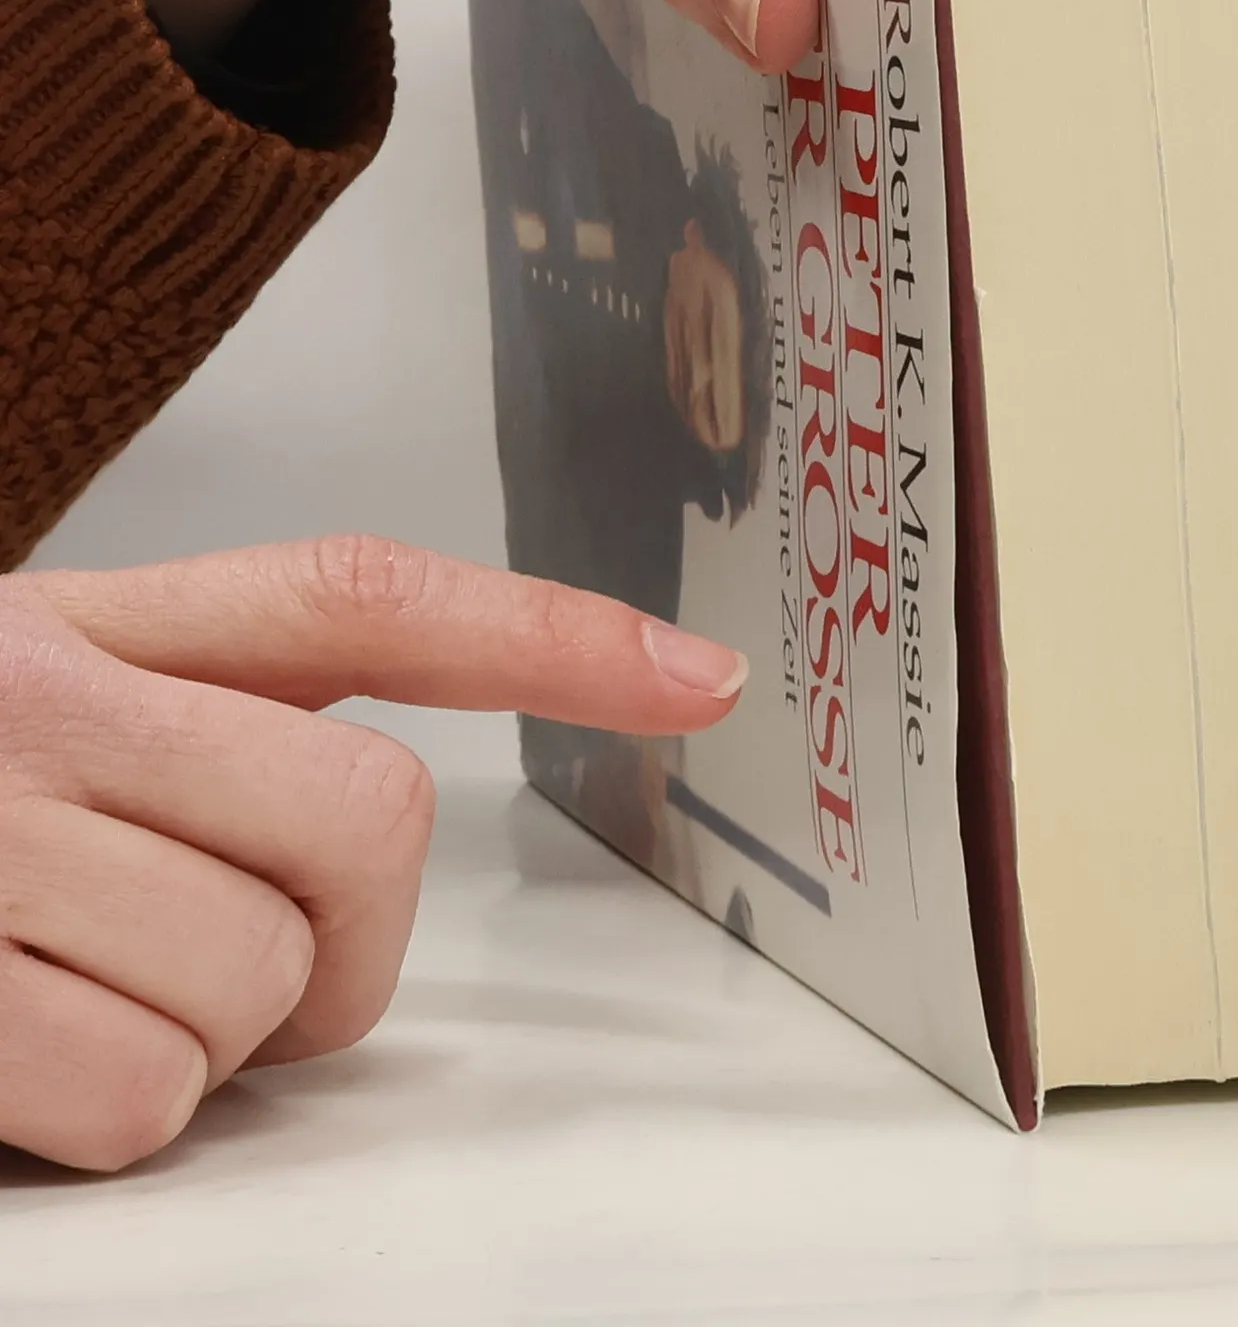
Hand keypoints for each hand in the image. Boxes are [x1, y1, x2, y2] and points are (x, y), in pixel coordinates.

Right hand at [0, 536, 743, 1172]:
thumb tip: (397, 814)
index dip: (553, 628)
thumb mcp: (51, 705)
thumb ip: (222, 722)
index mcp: (95, 623)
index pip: (367, 594)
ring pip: (263, 982)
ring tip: (78, 984)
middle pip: (367, 822)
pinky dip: (111, 1114)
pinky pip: (145, 1096)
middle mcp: (36, 702)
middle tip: (233, 944)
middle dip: (339, 936)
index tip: (698, 675)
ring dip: (208, 1033)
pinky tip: (15, 1054)